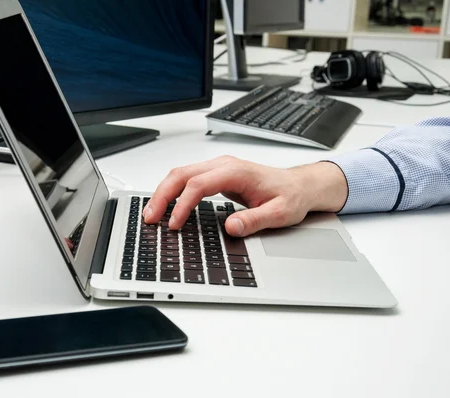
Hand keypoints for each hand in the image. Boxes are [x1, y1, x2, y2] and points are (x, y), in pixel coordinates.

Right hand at [143, 156, 347, 236]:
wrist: (299, 186)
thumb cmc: (290, 196)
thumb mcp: (279, 213)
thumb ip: (254, 220)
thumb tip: (231, 227)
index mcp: (236, 172)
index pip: (198, 184)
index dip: (183, 204)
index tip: (174, 224)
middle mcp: (224, 165)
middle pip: (182, 174)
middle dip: (162, 196)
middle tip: (150, 218)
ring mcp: (218, 168)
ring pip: (181, 174)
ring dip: (163, 192)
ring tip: (152, 214)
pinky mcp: (216, 175)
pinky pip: (187, 178)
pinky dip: (173, 191)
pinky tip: (166, 205)